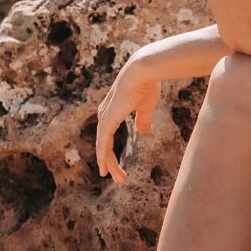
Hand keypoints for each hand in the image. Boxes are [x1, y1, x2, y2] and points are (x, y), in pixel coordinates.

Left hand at [95, 54, 161, 184]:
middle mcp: (105, 114)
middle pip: (105, 145)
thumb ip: (143, 120)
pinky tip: (105, 169)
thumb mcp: (146, 106)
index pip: (108, 137)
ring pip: (104, 148)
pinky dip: (103, 157)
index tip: (116, 169)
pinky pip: (103, 143)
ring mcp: (105, 117)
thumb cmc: (147, 84)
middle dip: (111, 163)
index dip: (110, 154)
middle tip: (120, 179)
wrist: (144, 71)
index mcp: (112, 110)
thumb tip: (143, 133)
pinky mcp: (108, 120)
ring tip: (119, 180)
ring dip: (110, 164)